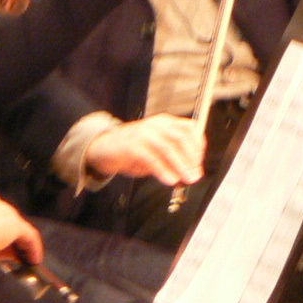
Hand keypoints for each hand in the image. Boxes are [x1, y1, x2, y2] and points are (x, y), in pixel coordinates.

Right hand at [84, 115, 204, 185]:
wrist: (103, 147)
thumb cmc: (133, 150)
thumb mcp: (156, 151)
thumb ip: (172, 158)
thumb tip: (190, 173)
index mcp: (165, 122)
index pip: (189, 128)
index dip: (198, 146)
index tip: (198, 164)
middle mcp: (156, 124)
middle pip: (180, 137)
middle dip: (191, 158)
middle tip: (195, 175)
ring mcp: (143, 133)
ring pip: (167, 147)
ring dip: (180, 165)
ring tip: (186, 179)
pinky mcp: (131, 145)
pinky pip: (151, 157)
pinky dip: (162, 170)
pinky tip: (169, 180)